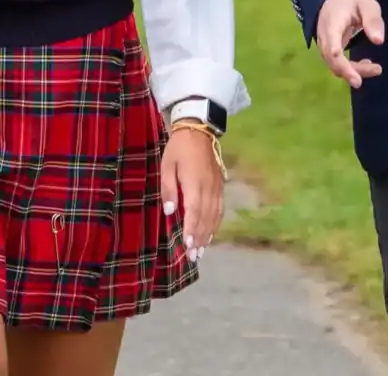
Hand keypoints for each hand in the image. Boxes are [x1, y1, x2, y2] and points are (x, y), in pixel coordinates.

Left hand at [160, 126, 223, 261]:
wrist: (199, 130)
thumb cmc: (178, 149)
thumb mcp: (167, 165)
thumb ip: (168, 188)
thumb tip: (169, 211)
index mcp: (194, 183)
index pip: (194, 211)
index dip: (192, 229)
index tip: (188, 245)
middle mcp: (208, 188)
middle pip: (206, 218)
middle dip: (200, 238)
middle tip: (194, 256)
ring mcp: (217, 188)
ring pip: (215, 215)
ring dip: (208, 234)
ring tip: (202, 250)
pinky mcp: (220, 186)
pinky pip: (220, 209)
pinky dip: (216, 223)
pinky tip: (211, 233)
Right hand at [315, 0, 384, 87]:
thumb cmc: (353, 1)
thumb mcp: (367, 5)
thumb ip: (372, 21)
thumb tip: (378, 41)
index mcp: (333, 20)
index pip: (331, 34)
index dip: (333, 44)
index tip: (336, 53)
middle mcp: (325, 35)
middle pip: (331, 56)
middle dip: (348, 69)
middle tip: (374, 71)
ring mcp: (325, 45)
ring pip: (334, 64)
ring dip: (354, 71)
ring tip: (377, 69)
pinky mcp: (329, 51)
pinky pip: (336, 64)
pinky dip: (351, 69)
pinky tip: (366, 64)